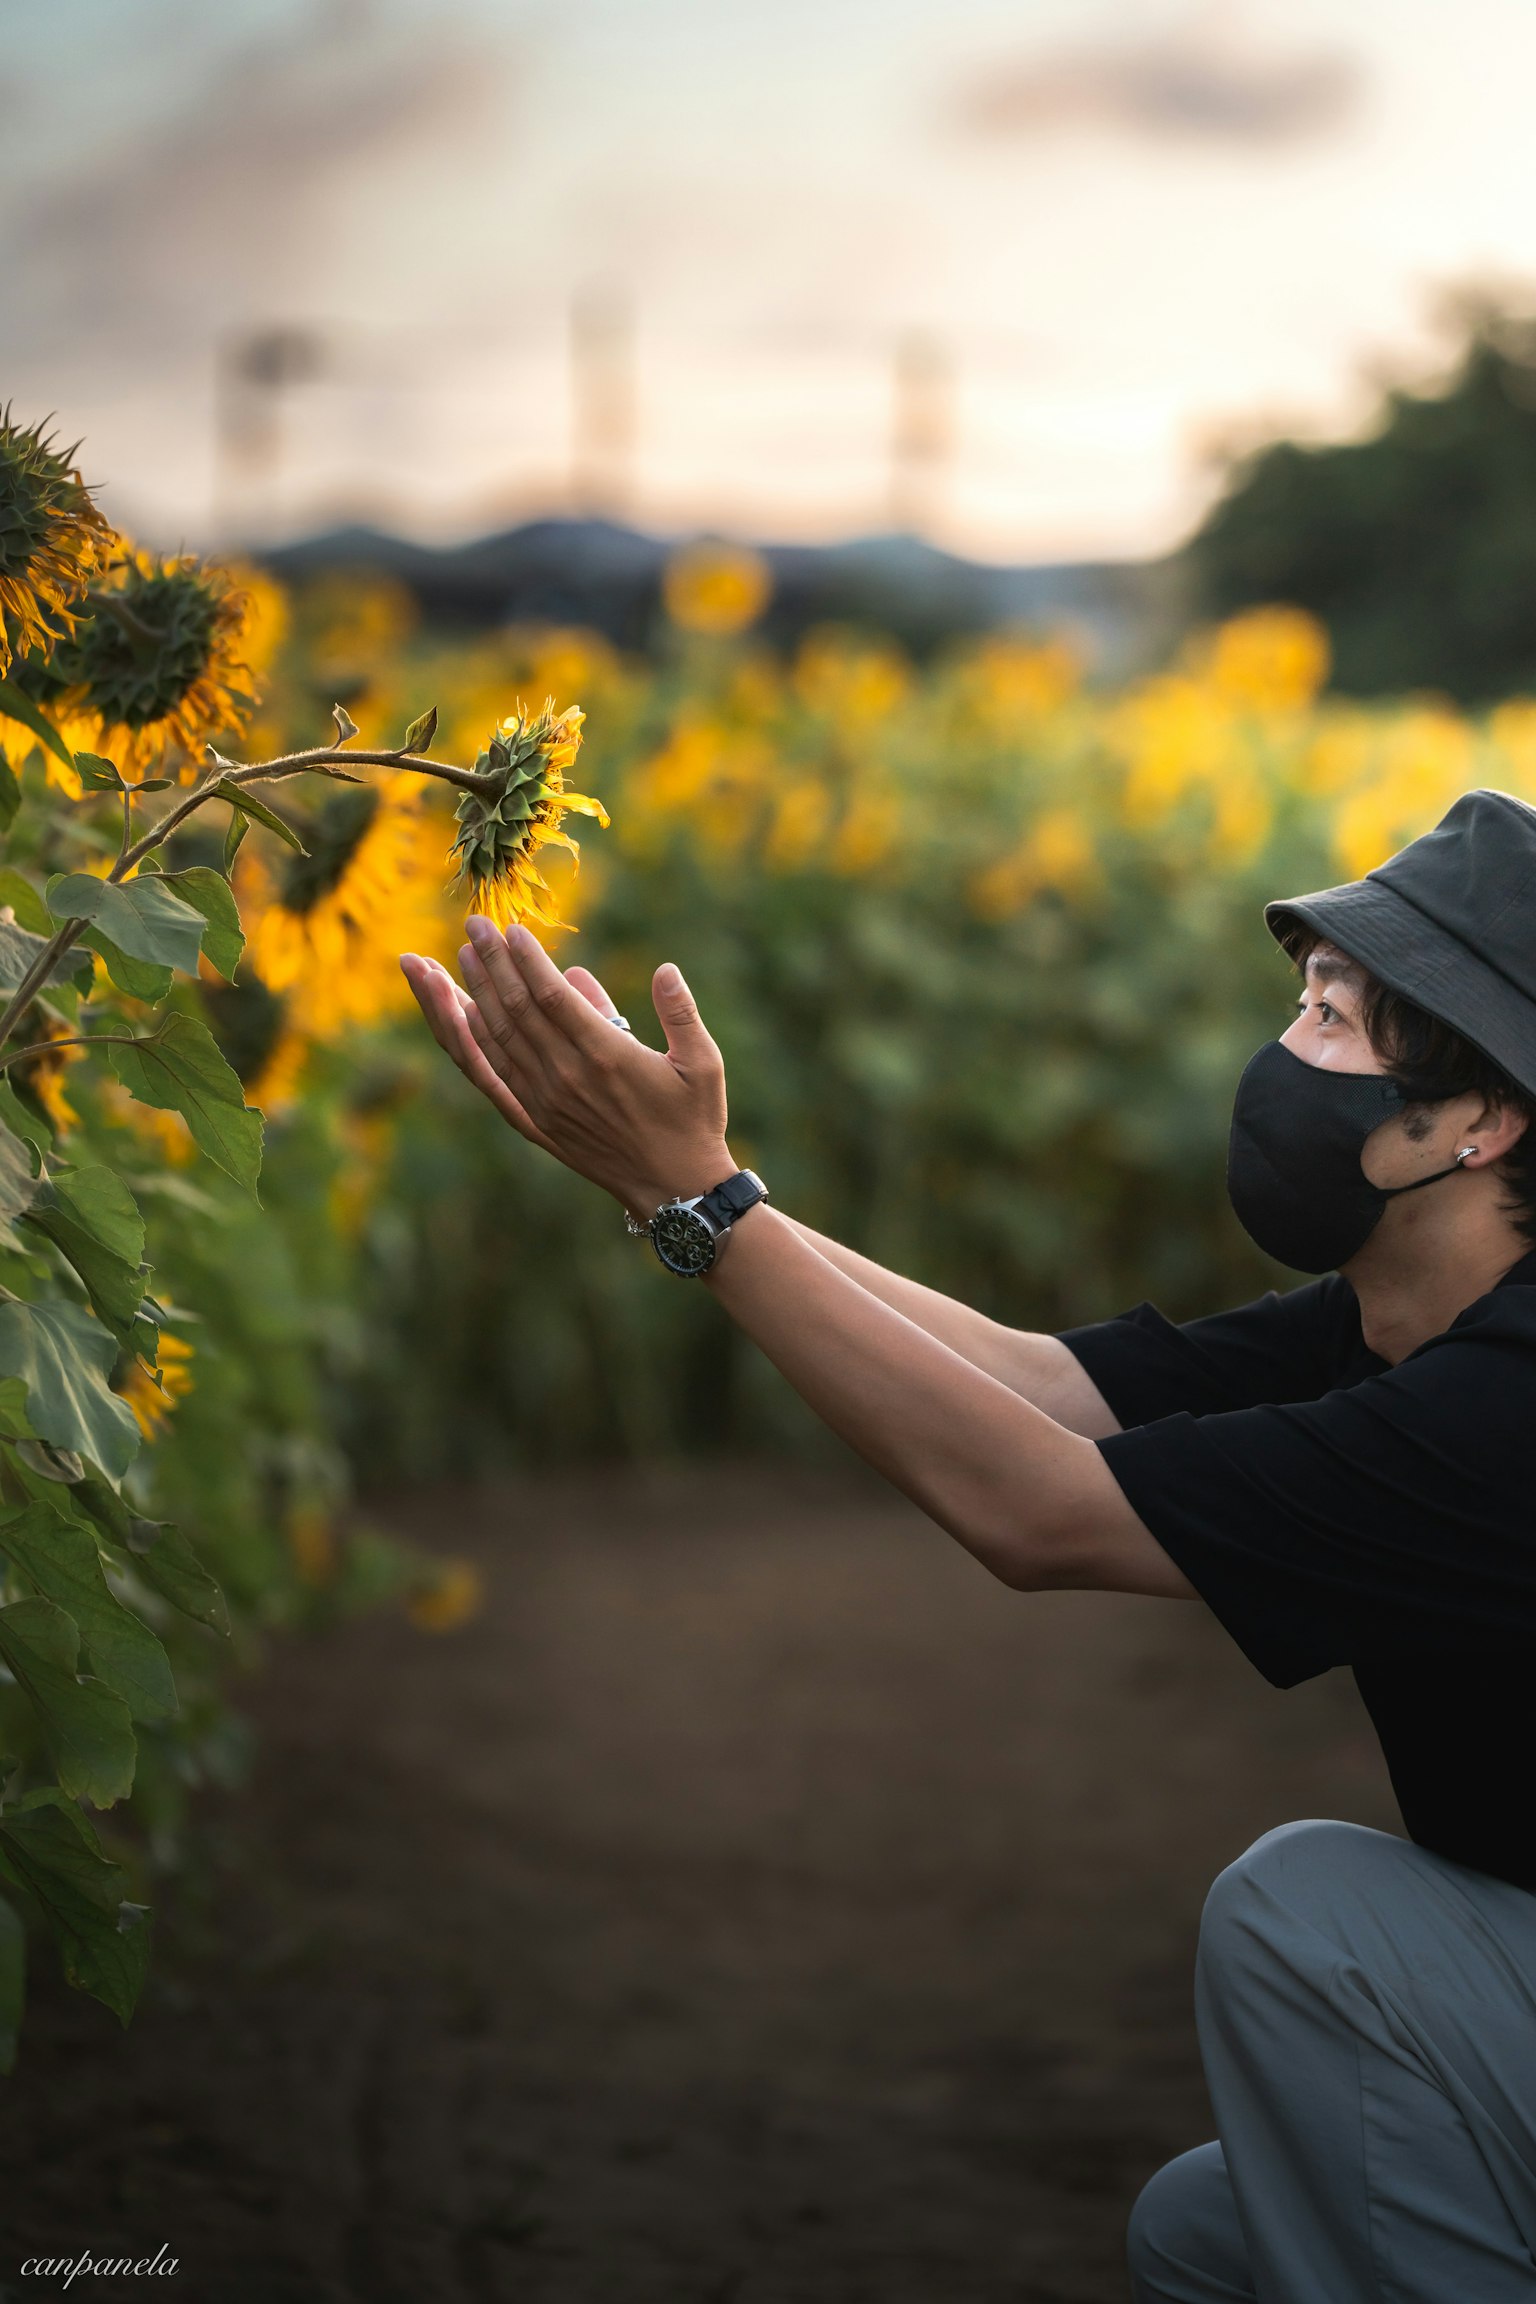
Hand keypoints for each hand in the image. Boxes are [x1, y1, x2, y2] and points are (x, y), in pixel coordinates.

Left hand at [399, 922, 732, 1216]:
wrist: (672, 1188)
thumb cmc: (694, 1120)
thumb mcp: (704, 1063)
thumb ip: (680, 1013)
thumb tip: (665, 970)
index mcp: (607, 1055)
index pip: (552, 995)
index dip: (527, 959)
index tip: (510, 928)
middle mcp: (567, 1075)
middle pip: (517, 1009)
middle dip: (492, 963)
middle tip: (474, 924)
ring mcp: (546, 1100)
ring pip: (499, 1038)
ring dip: (474, 993)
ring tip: (456, 957)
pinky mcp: (536, 1120)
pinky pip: (494, 1075)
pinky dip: (473, 1043)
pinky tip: (460, 1015)